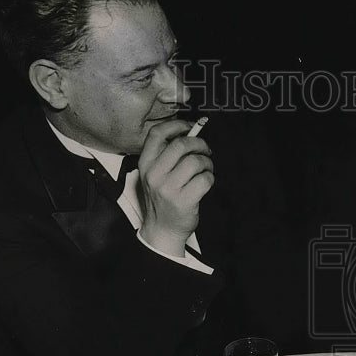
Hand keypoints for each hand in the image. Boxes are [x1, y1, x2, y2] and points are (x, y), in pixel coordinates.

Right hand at [138, 120, 214, 256]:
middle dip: (199, 144)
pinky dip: (210, 178)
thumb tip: (190, 133)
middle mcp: (154, 175)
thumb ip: (167, 155)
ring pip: (196, 162)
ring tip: (206, 169)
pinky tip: (205, 182)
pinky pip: (205, 179)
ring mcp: (168, 189)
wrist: (162, 230)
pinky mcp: (183, 201)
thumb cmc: (163, 199)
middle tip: (205, 151)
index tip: (190, 126)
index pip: (156, 134)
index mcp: (145, 164)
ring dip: (207, 163)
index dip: (177, 125)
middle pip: (181, 144)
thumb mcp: (156, 175)